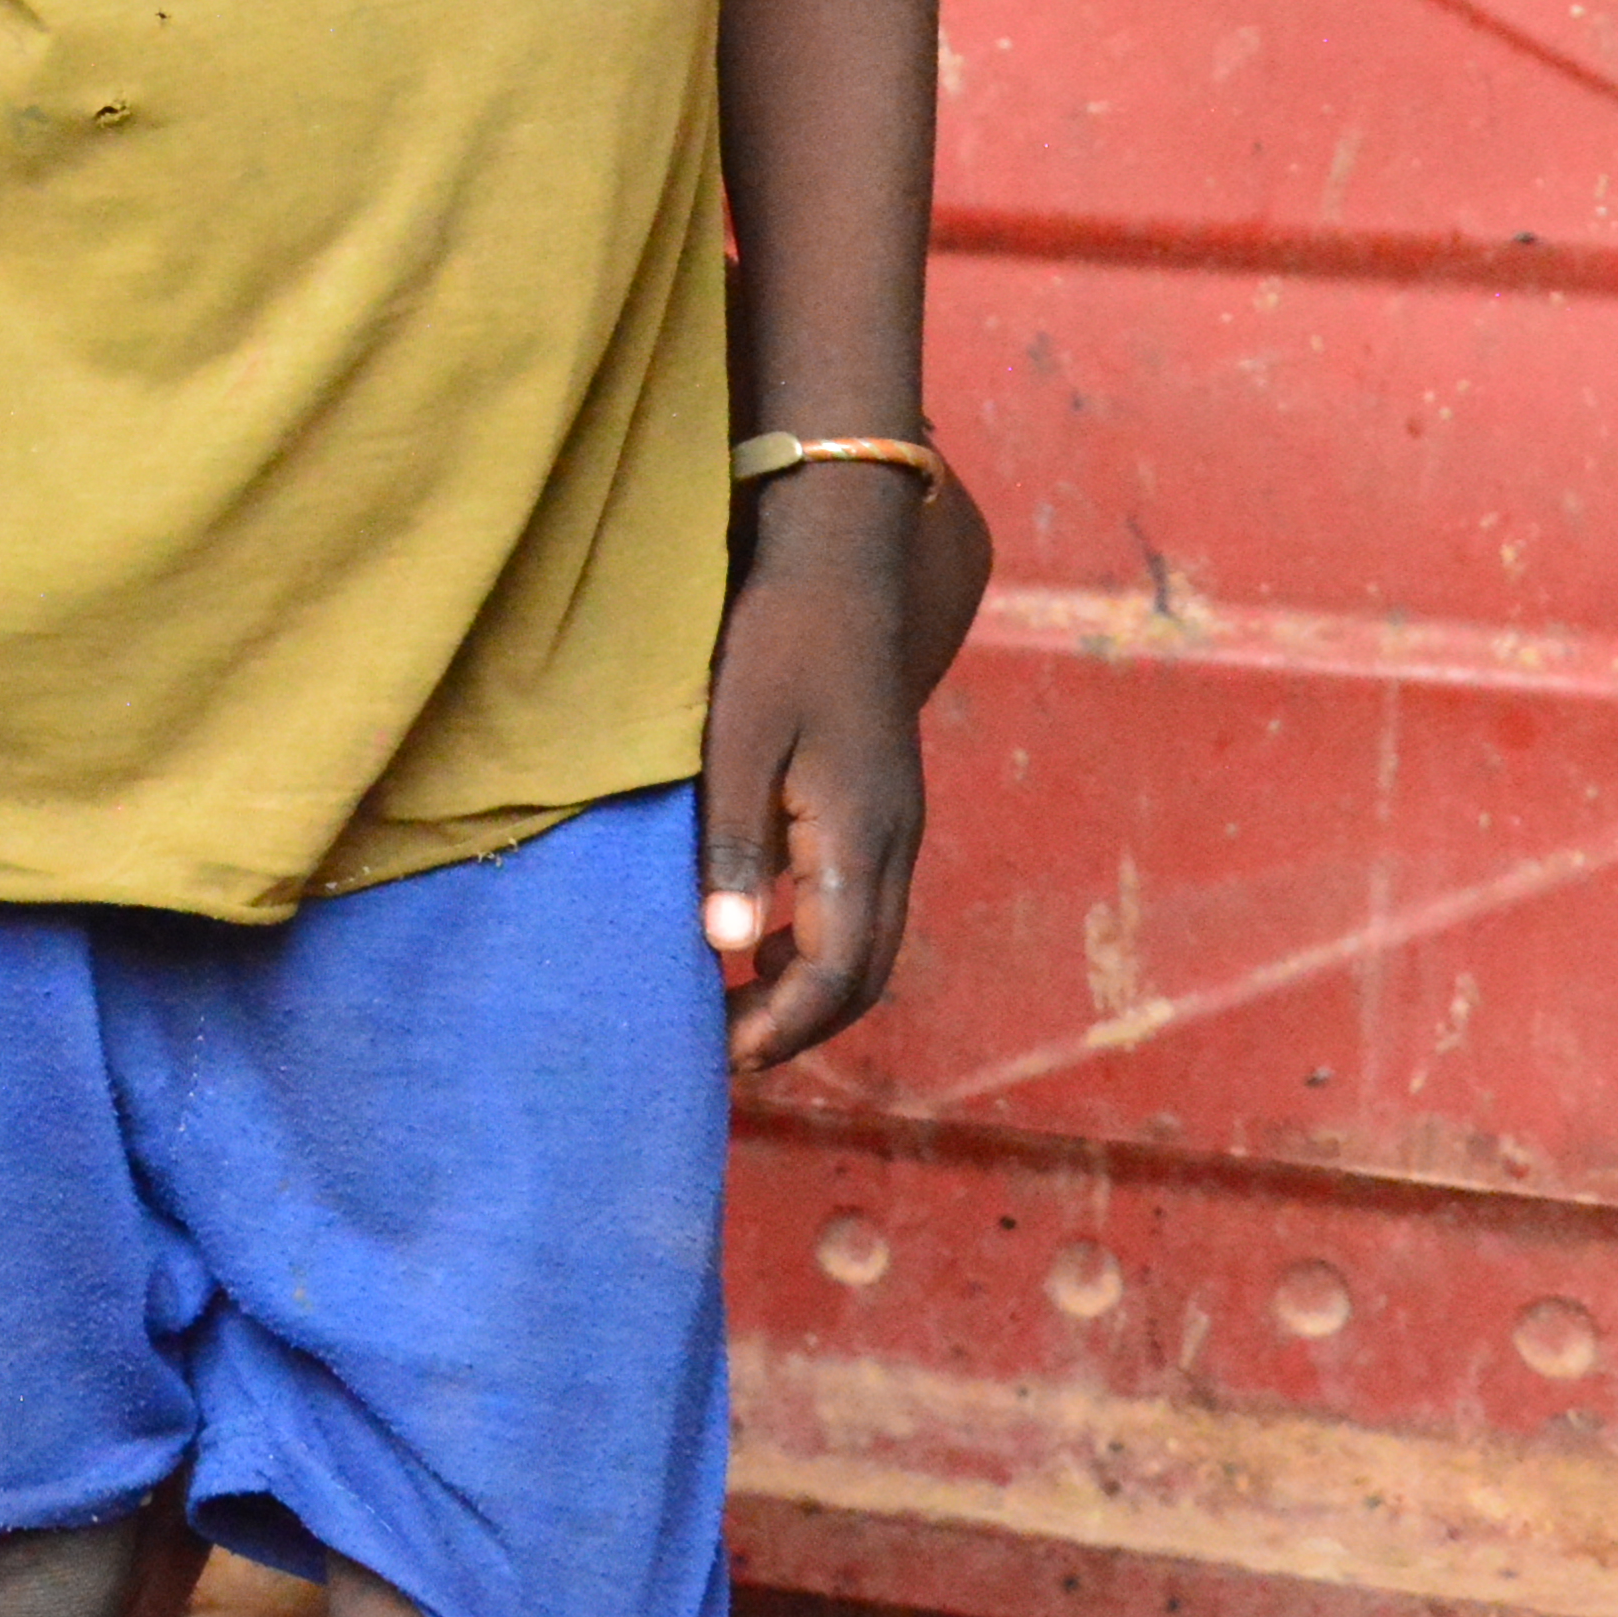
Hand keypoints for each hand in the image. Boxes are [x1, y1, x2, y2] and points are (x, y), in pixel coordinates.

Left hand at [698, 467, 931, 1072]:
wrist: (843, 560)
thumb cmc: (778, 639)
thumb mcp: (736, 735)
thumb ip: (732, 841)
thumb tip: (724, 944)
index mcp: (861, 835)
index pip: (838, 973)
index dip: (782, 1027)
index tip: (722, 1056)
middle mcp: (894, 841)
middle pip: (865, 975)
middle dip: (798, 1026)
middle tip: (722, 1051)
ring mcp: (895, 823)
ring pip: (869, 942)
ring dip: (808, 989)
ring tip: (732, 1007)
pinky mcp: (881, 804)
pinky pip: (860, 903)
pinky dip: (816, 944)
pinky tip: (756, 938)